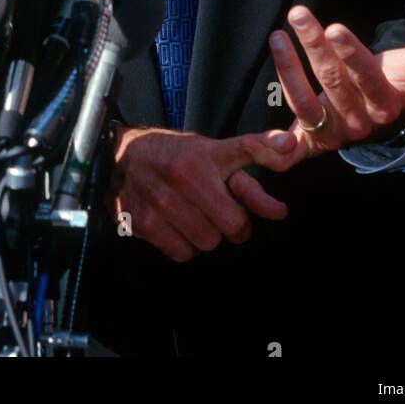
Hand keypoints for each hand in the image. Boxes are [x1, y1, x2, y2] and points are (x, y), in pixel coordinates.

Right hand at [106, 124, 295, 262]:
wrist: (119, 158)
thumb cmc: (172, 155)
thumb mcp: (210, 150)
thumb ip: (249, 164)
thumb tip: (285, 173)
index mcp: (207, 153)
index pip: (246, 150)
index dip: (267, 163)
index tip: (282, 190)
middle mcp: (186, 175)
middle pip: (234, 224)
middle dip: (234, 225)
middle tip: (222, 214)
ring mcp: (164, 201)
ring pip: (209, 242)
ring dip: (207, 236)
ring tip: (194, 216)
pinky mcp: (146, 224)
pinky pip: (184, 253)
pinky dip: (185, 246)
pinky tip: (176, 226)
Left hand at [267, 6, 404, 162]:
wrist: (374, 105)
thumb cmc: (394, 79)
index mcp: (385, 105)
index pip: (367, 78)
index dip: (351, 55)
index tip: (334, 26)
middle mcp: (357, 123)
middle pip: (332, 84)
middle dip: (314, 48)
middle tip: (299, 15)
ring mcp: (330, 133)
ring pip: (305, 103)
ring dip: (288, 70)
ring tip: (277, 36)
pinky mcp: (308, 140)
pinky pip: (289, 148)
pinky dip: (274, 151)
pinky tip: (256, 141)